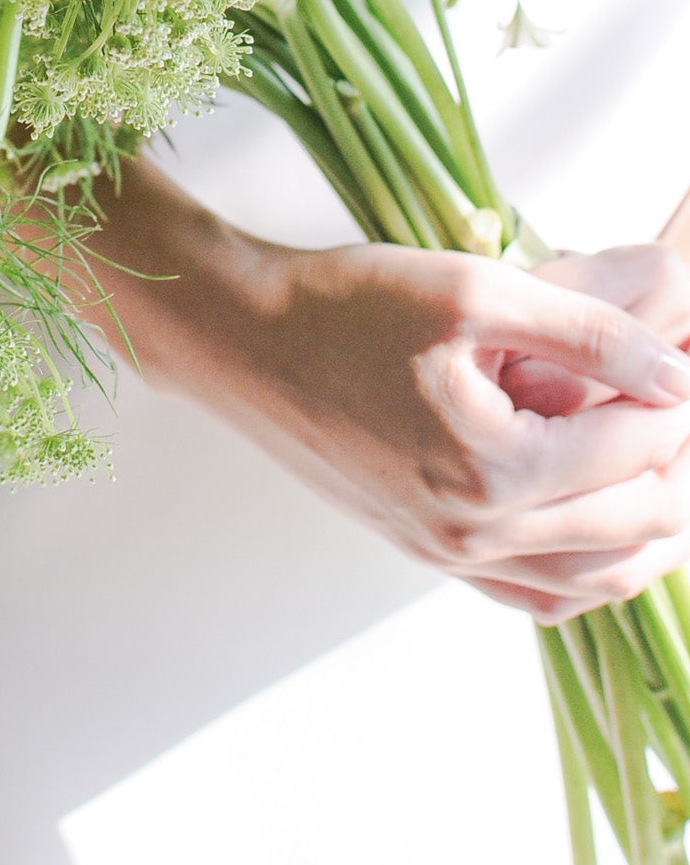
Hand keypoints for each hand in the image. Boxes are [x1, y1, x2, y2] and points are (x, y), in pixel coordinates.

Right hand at [86, 163, 689, 622]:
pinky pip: (539, 596)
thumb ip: (587, 328)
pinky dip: (593, 570)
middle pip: (637, 518)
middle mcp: (475, 530)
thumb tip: (676, 375)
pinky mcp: (424, 551)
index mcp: (494, 466)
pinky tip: (606, 526)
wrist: (239, 339)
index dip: (678, 395)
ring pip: (600, 573)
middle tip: (670, 393)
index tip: (680, 354)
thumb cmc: (340, 305)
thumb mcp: (469, 289)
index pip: (641, 446)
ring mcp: (447, 552)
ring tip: (660, 455)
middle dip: (676, 456)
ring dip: (651, 519)